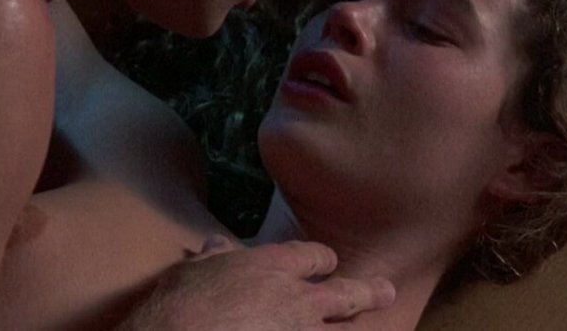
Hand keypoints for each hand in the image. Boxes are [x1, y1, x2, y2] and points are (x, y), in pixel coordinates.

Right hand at [118, 236, 395, 329]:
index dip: (323, 260)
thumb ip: (214, 258)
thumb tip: (218, 244)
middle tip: (386, 290)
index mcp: (273, 268)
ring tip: (379, 326)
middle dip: (368, 292)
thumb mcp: (194, 271)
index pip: (312, 257)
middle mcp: (298, 301)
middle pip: (346, 294)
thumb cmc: (179, 304)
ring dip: (360, 330)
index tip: (329, 263)